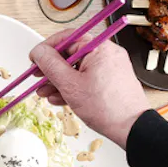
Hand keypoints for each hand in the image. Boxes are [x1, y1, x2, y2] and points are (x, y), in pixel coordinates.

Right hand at [31, 29, 150, 147]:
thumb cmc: (108, 108)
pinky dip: (73, 86)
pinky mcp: (111, 80)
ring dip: (59, 80)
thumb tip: (39, 52)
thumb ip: (50, 65)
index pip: (66, 38)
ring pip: (78, 68)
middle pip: (71, 54)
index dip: (47, 48)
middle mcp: (107, 53)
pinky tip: (60, 98)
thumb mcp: (70, 85)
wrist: (132, 129)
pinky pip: (87, 78)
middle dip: (51, 69)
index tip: (35, 59)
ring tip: (46, 92)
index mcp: (98, 47)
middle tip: (38, 77)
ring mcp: (110, 67)